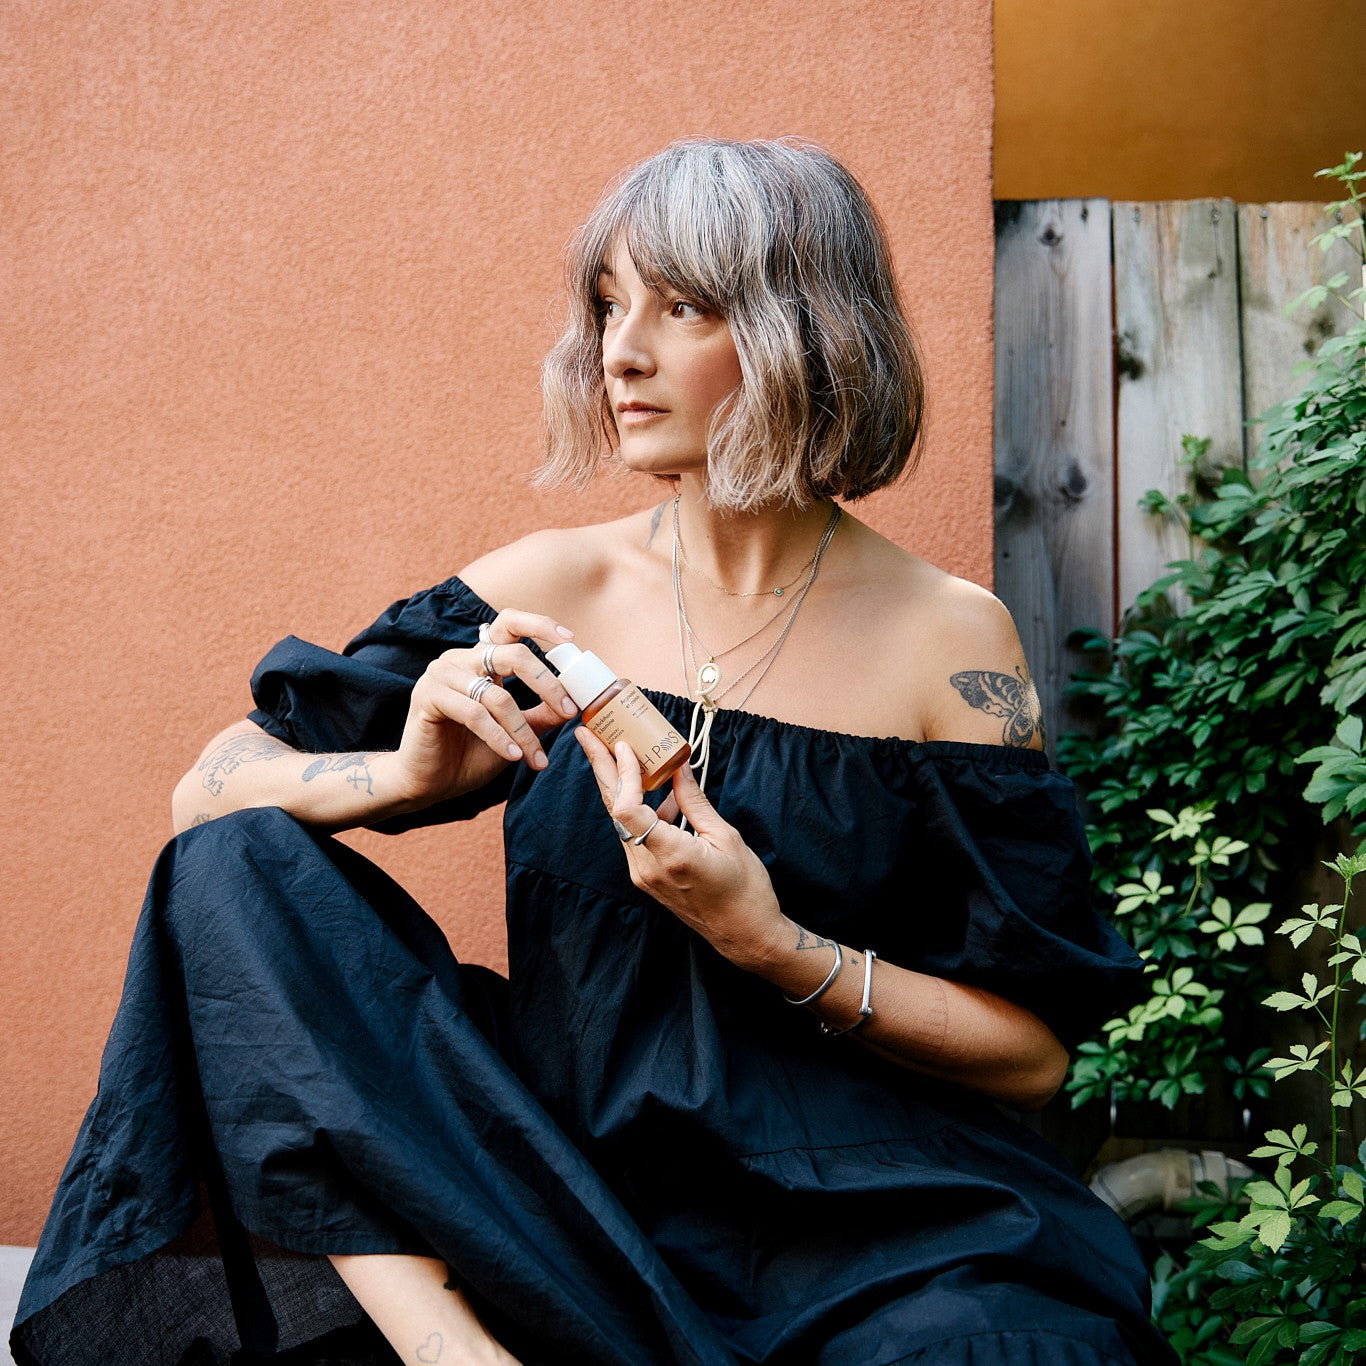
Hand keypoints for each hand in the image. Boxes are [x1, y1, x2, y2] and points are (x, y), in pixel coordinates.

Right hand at [384, 609, 579, 808]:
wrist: (429, 783)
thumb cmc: (470, 754)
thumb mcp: (515, 733)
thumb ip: (541, 715)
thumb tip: (575, 705)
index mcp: (481, 660)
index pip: (509, 624)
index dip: (540, 625)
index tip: (570, 640)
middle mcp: (461, 659)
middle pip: (512, 654)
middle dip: (546, 683)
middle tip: (568, 709)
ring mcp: (441, 675)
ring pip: (497, 695)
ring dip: (522, 730)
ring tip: (537, 756)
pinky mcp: (427, 697)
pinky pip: (475, 714)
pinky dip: (499, 737)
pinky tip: (513, 756)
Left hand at [575, 727, 787, 969]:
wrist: (744, 934)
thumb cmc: (744, 887)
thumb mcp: (725, 836)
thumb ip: (695, 801)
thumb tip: (679, 766)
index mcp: (670, 854)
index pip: (628, 808)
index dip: (622, 773)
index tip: (623, 745)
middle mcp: (647, 866)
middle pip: (614, 810)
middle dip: (600, 769)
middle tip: (587, 735)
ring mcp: (643, 874)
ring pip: (621, 821)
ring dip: (618, 785)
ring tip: (616, 752)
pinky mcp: (646, 877)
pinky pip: (634, 835)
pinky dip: (638, 808)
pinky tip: (654, 789)